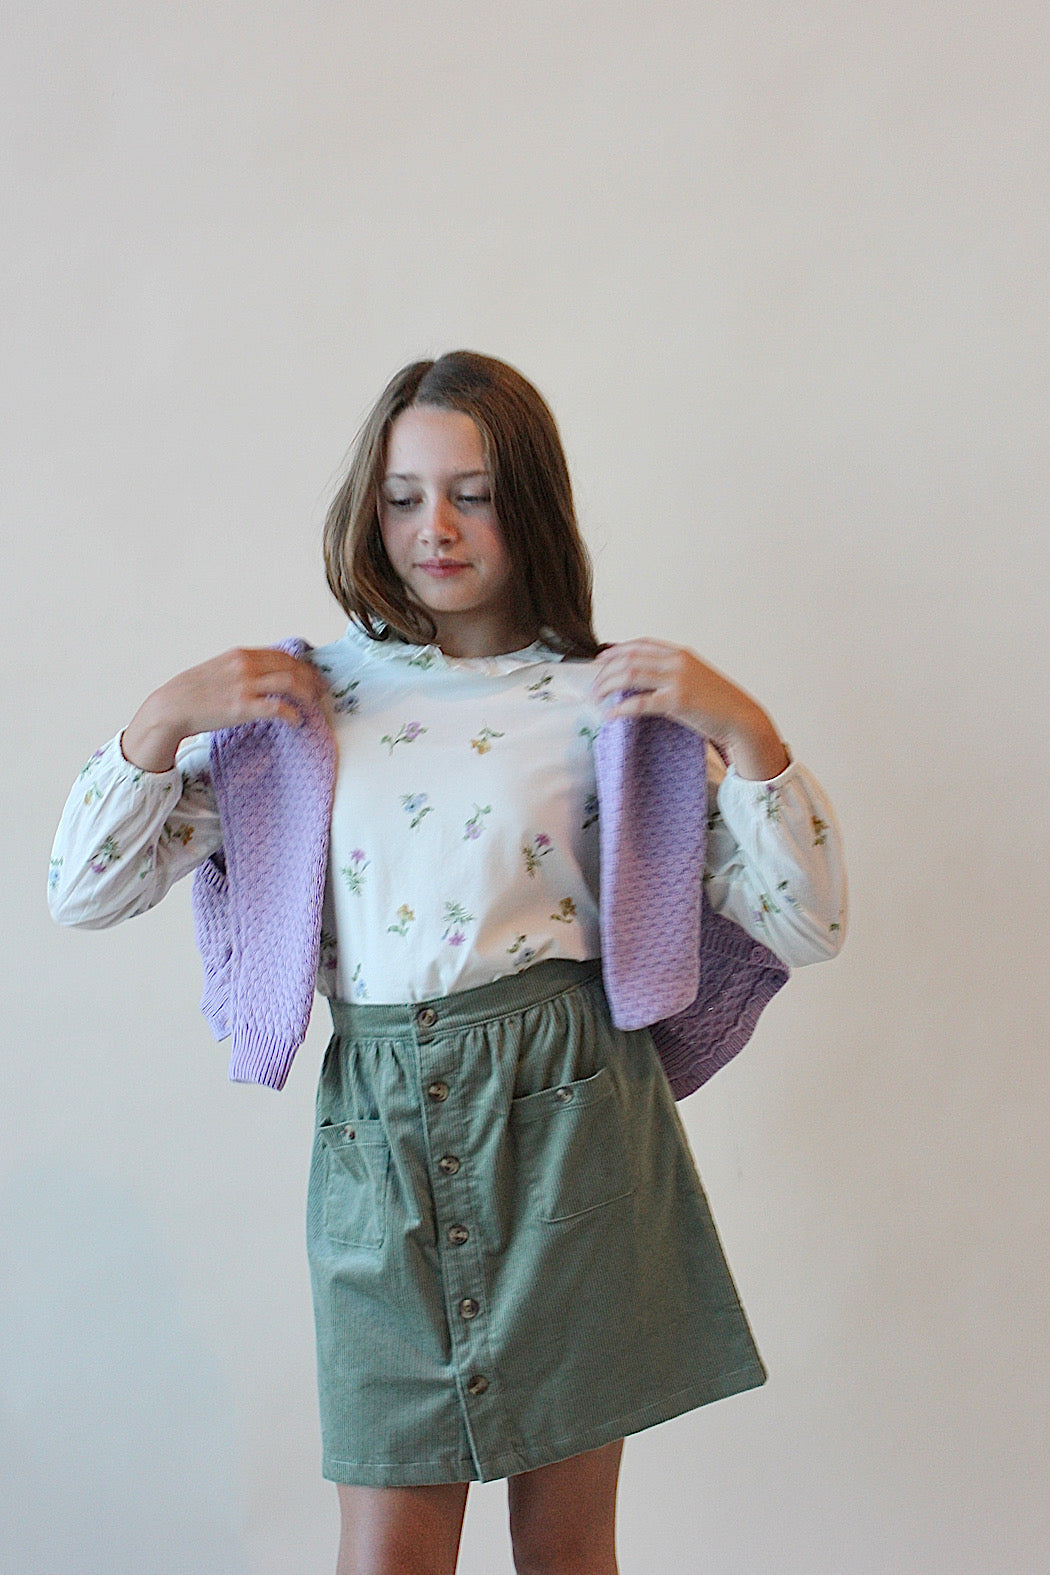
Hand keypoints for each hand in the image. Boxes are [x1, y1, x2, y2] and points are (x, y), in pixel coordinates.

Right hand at [120, 647, 329, 772]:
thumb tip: (264, 676)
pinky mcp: (242, 707)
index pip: (282, 655)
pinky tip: (297, 722)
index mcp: (241, 654)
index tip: (313, 676)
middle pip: (291, 666)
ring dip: (308, 694)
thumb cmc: (193, 692)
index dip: (303, 666)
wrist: (171, 706)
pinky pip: (278, 708)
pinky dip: (293, 714)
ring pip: (290, 682)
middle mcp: (245, 665)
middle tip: (321, 692)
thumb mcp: (220, 669)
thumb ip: (243, 669)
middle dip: (311, 679)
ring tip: (314, 705)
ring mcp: (245, 685)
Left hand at [592, 638, 789, 780]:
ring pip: (630, 675)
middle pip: (630, 658)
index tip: (600, 660)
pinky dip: (620, 708)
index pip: (641, 644)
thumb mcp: (696, 679)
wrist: (742, 719)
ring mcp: (678, 680)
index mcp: (681, 654)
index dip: (616, 650)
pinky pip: (639, 703)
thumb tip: (644, 681)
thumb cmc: (719, 704)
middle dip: (606, 670)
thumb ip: (672, 674)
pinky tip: (610, 714)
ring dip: (607, 686)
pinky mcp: (677, 702)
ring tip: (596, 697)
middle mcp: (678, 661)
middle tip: (593, 685)